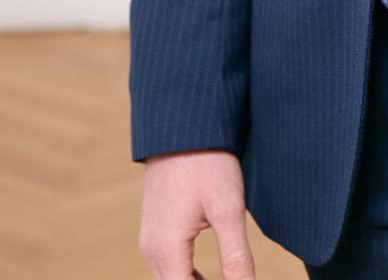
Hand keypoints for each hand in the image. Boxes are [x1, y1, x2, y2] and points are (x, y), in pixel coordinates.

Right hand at [138, 148, 256, 279]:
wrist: (184, 123)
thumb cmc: (208, 162)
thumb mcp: (228, 209)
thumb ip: (236, 257)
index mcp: (166, 251)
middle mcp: (152, 250)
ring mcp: (150, 238)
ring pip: (170, 279)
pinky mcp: (156, 226)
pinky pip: (168, 264)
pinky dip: (186, 275)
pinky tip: (207, 275)